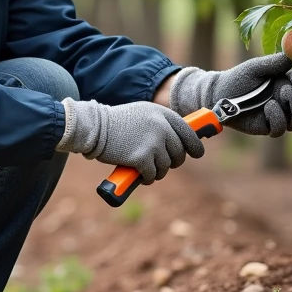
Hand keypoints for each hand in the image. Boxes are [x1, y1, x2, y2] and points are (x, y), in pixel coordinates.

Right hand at [56, 100, 204, 183]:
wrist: (95, 128)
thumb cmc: (116, 123)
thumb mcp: (142, 114)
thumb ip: (159, 123)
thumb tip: (178, 142)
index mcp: (163, 114)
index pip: (188, 132)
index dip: (194, 146)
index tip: (196, 153)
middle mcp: (162, 127)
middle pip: (179, 153)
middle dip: (172, 162)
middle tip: (161, 163)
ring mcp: (153, 143)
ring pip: (166, 166)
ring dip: (158, 172)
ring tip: (147, 169)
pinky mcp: (142, 158)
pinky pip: (153, 174)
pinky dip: (148, 178)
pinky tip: (141, 175)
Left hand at [167, 53, 291, 136]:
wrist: (219, 94)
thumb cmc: (238, 79)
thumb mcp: (254, 67)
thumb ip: (272, 62)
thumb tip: (291, 58)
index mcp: (287, 84)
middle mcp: (285, 101)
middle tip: (287, 89)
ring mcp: (278, 115)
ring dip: (291, 108)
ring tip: (272, 100)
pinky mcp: (266, 127)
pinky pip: (280, 129)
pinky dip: (277, 118)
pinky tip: (267, 108)